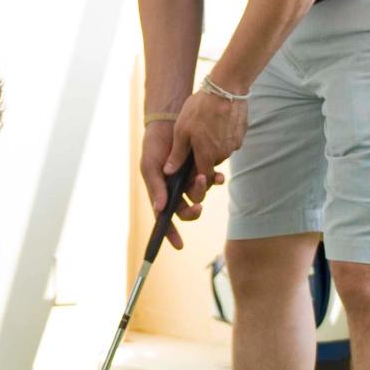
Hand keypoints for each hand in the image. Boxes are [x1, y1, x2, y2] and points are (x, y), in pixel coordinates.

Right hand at [141, 120, 220, 251]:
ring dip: (203, 190)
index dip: (171, 233)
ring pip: (200, 195)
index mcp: (161, 194)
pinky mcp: (202, 169)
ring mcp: (190, 180)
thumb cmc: (154, 147)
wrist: (168, 123)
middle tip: (198, 206)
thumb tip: (159, 209)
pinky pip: (211, 180)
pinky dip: (216, 180)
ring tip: (203, 177)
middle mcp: (176, 191)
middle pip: (187, 210)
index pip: (165, 218)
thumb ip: (155, 188)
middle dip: (193, 211)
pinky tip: (218, 177)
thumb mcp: (150, 167)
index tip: (179, 245)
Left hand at [174, 87, 245, 188]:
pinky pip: (230, 140)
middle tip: (195, 137)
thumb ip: (177, 154)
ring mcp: (235, 144)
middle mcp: (224, 154)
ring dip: (214, 144)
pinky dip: (224, 134)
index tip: (190, 165)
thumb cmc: (200, 109)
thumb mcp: (182, 131)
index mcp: (208, 156)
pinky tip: (217, 121)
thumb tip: (169, 172)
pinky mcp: (242, 134)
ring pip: (222, 150)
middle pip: (212, 162)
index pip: (203, 177)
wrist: (226, 89)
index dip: (196, 175)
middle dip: (204, 155)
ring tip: (206, 125)